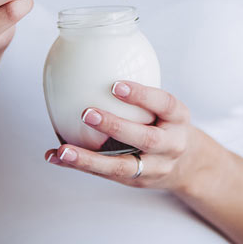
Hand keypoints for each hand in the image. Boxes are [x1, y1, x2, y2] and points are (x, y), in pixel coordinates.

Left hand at [44, 81, 204, 191]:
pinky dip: (79, 165)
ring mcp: (153, 168)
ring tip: (63, 151)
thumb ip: (142, 94)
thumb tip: (94, 61)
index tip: (116, 85)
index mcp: (178, 119)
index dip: (142, 95)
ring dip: (89, 159)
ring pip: (122, 167)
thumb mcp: (167, 108)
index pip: (165, 104)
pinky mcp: (134, 182)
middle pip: (146, 139)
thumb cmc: (167, 126)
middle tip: (87, 113)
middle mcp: (170, 145)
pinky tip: (55, 156)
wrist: (187, 166)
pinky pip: (104, 175)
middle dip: (116, 127)